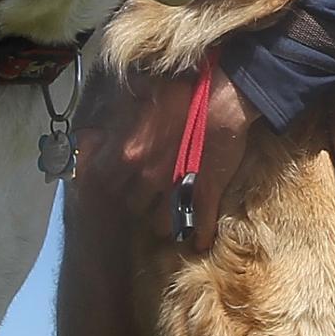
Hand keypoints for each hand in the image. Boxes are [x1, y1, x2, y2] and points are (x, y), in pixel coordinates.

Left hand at [87, 68, 255, 252]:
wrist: (222, 97)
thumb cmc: (184, 92)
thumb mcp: (145, 94)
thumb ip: (125, 107)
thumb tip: (112, 109)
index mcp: (130, 153)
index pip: (111, 183)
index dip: (116, 187)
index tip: (119, 189)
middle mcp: (148, 177)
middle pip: (133, 206)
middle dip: (138, 206)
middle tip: (144, 204)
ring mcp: (177, 189)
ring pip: (161, 224)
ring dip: (164, 224)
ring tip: (168, 223)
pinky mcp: (206, 194)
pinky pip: (201, 226)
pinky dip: (201, 236)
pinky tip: (201, 243)